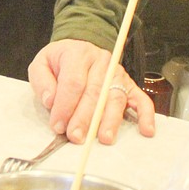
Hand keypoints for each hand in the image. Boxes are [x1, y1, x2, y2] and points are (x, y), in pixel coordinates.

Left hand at [28, 39, 155, 143]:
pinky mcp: (130, 85)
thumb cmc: (60, 62)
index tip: (57, 125)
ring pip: (116, 98)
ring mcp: (118, 73)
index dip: (65, 105)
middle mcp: (101, 62)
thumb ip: (42, 81)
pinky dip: (146, 115)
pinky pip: (142, 99)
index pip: (73, 82)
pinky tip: (146, 130)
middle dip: (85, 118)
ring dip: (110, 120)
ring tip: (104, 138)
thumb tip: (50, 101)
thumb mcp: (42, 64)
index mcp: (77, 54)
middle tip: (76, 137)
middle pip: (95, 93)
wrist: (78, 50)